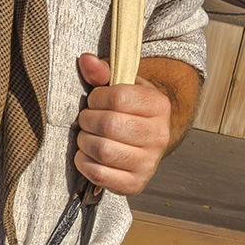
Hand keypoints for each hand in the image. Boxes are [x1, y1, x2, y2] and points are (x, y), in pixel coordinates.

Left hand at [73, 53, 173, 195]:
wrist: (144, 137)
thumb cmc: (128, 109)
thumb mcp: (119, 85)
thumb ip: (101, 71)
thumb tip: (86, 60)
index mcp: (159, 105)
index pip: (118, 97)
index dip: (97, 98)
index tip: (95, 101)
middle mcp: (160, 135)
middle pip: (108, 125)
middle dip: (87, 120)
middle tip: (87, 119)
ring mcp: (149, 162)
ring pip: (103, 150)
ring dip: (85, 142)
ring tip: (87, 136)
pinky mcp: (135, 183)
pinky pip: (100, 175)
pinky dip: (85, 164)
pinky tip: (88, 155)